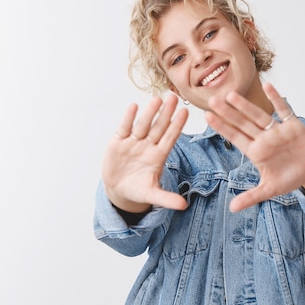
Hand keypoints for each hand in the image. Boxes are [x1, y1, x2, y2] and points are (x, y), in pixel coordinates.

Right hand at [102, 94, 188, 211]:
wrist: (118, 189)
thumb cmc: (138, 190)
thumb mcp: (152, 195)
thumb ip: (166, 198)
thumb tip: (183, 206)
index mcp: (159, 156)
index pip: (170, 138)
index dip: (177, 126)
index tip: (186, 112)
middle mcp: (148, 145)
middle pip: (159, 127)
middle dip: (166, 113)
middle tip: (174, 97)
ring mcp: (133, 142)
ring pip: (143, 125)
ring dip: (149, 113)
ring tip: (156, 99)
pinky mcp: (118, 142)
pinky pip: (124, 128)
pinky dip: (128, 118)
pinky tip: (134, 106)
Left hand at [205, 83, 304, 211]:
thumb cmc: (290, 177)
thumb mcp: (270, 190)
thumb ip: (251, 197)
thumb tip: (231, 209)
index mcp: (256, 152)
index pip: (236, 137)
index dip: (222, 127)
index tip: (207, 117)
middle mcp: (264, 139)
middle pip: (243, 123)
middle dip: (228, 113)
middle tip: (212, 100)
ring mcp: (278, 131)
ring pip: (259, 116)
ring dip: (246, 106)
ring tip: (231, 95)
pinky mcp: (293, 126)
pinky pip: (284, 110)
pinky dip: (277, 99)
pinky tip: (268, 86)